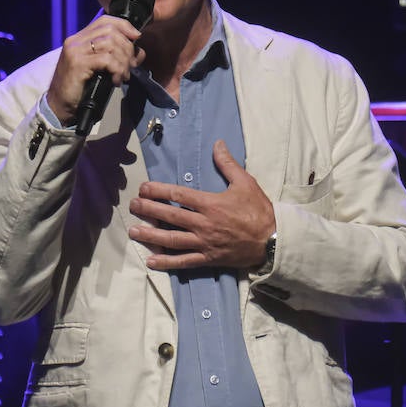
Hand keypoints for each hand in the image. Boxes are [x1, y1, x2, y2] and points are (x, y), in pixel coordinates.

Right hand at [47, 16, 145, 124]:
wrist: (59, 105)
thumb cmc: (79, 88)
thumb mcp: (101, 69)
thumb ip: (117, 57)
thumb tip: (140, 53)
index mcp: (79, 39)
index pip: (105, 21)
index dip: (124, 26)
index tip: (136, 38)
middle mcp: (75, 41)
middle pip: (110, 31)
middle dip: (127, 48)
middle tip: (131, 65)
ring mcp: (75, 51)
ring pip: (110, 44)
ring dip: (123, 60)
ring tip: (123, 75)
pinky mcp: (77, 63)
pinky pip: (106, 59)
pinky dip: (117, 69)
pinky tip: (116, 80)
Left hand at [128, 140, 275, 271]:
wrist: (273, 240)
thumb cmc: (259, 210)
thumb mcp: (245, 182)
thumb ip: (228, 164)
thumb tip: (217, 143)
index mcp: (210, 203)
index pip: (178, 195)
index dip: (158, 191)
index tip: (143, 188)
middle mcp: (204, 223)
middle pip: (170, 216)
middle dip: (148, 210)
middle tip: (132, 206)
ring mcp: (204, 242)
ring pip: (172, 239)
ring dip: (150, 236)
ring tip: (134, 231)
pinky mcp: (208, 258)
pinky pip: (184, 261)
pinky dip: (167, 262)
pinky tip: (151, 261)